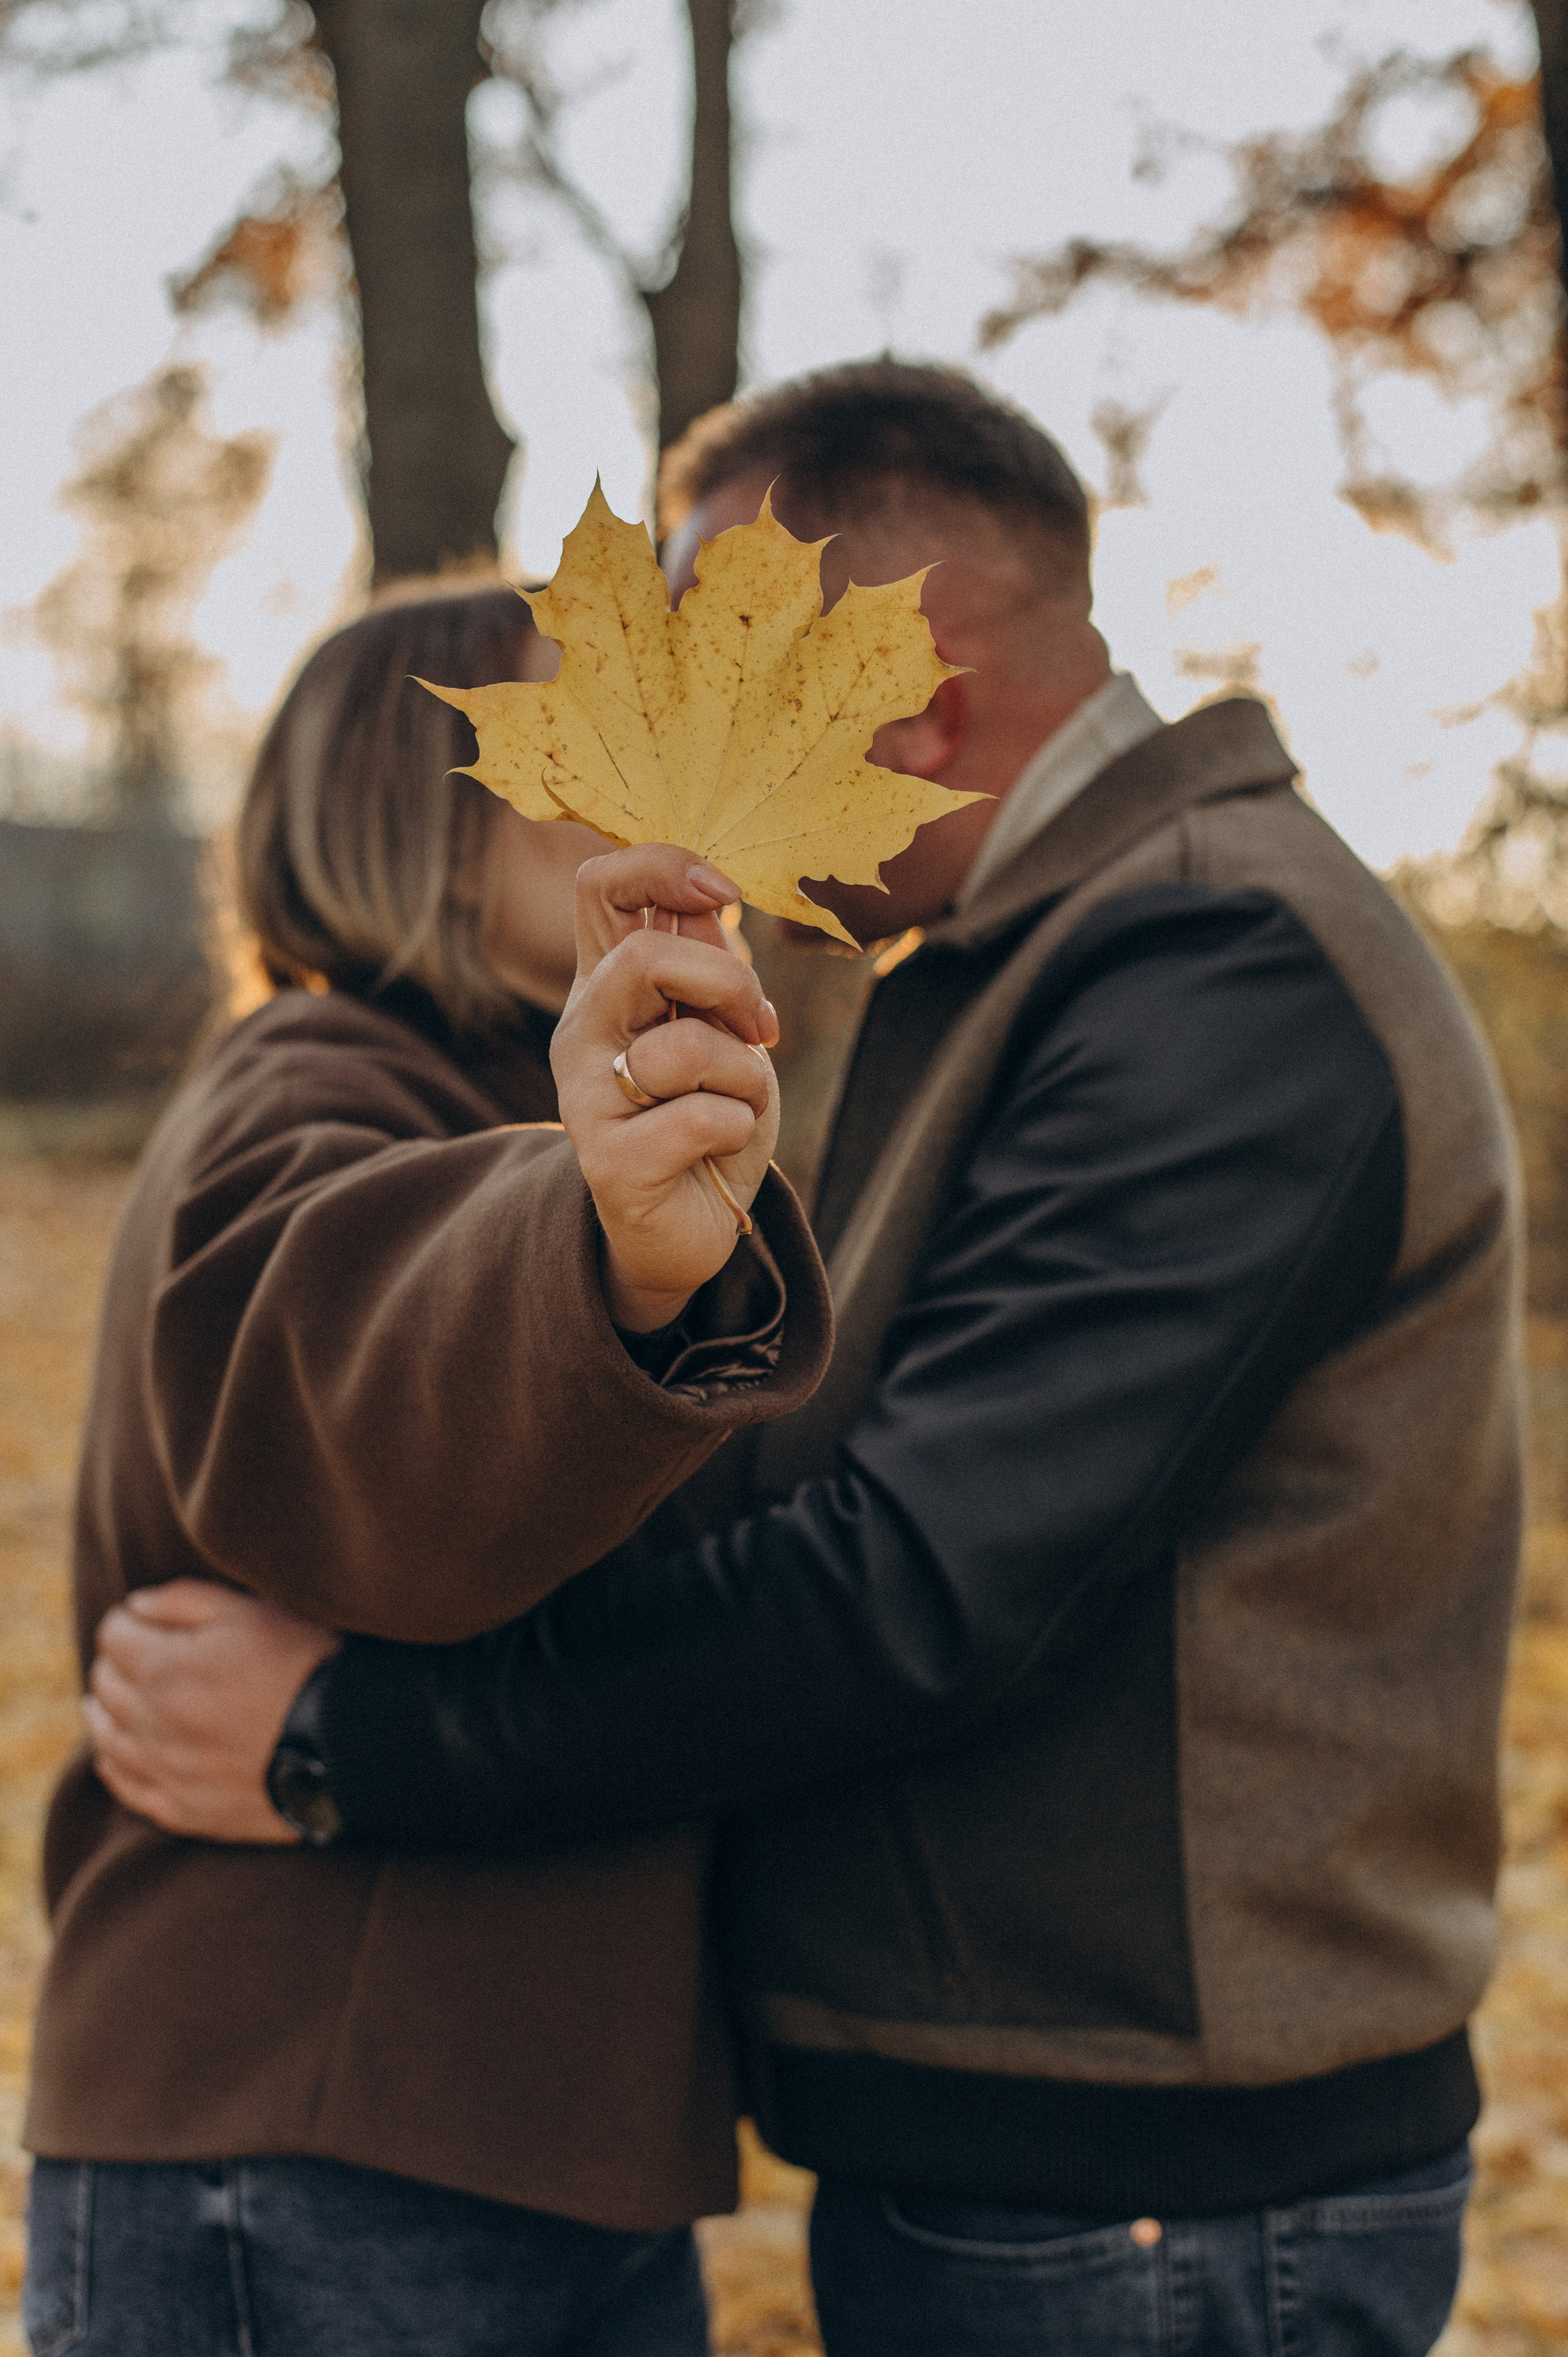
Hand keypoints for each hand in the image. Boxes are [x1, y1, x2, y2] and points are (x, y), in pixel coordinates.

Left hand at [84, 1579, 339, 1844]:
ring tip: (114, 1699)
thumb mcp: (250, 1611)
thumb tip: (135, 1606)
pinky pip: (127, 1788)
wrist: (349, 1744)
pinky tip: (116, 1753)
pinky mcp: (186, 1811)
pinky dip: (114, 1765)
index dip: (128, 1620)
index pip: (113, 1635)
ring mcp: (166, 1772)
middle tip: (139, 1654)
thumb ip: (184, 1600)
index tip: (144, 1619)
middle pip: (106, 1684)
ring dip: (105, 1711)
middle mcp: (153, 1724)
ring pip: (107, 1737)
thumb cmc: (303, 1664)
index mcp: (165, 1668)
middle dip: (117, 1662)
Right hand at [552, 845, 780, 1330]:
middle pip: (640, 959)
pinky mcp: (608, 1162)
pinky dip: (737, 1128)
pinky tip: (720, 1148)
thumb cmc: (710, 1115)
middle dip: (727, 986)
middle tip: (759, 1027)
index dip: (663, 868)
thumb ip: (707, 966)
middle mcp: (582, 1031)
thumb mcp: (721, 1028)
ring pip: (681, 1048)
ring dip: (743, 1075)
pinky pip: (699, 1119)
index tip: (724, 896)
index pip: (600, 885)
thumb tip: (710, 900)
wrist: (692, 1223)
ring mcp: (585, 1097)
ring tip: (737, 1104)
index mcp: (607, 985)